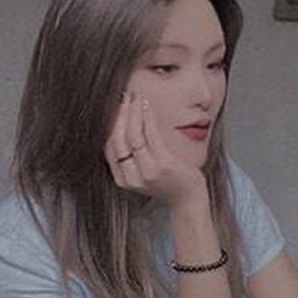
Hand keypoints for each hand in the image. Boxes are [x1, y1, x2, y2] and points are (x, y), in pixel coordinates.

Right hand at [103, 91, 207, 208]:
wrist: (189, 200)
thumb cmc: (167, 181)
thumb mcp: (143, 171)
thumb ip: (131, 157)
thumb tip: (122, 125)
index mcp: (122, 179)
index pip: (108, 147)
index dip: (109, 124)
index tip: (113, 106)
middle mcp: (131, 177)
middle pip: (117, 139)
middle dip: (119, 114)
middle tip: (123, 97)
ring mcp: (147, 171)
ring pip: (132, 135)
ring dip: (132, 112)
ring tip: (135, 97)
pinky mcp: (163, 165)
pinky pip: (150, 135)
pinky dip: (147, 117)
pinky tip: (146, 106)